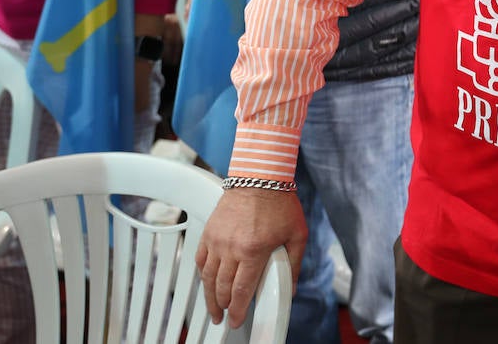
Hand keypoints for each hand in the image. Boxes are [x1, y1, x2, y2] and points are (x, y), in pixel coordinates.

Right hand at [196, 187, 305, 328]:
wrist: (260, 176)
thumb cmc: (280, 203)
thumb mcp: (297, 235)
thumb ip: (293, 264)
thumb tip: (290, 289)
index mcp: (254, 251)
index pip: (241, 290)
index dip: (237, 311)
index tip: (236, 321)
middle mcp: (231, 248)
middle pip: (222, 288)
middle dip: (222, 307)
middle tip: (224, 317)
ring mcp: (217, 240)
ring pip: (208, 277)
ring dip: (209, 296)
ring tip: (213, 309)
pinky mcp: (209, 232)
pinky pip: (201, 260)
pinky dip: (203, 275)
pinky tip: (207, 283)